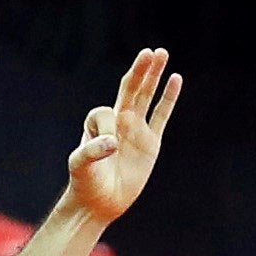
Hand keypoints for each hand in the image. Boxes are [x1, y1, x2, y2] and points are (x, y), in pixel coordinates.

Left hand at [63, 47, 181, 226]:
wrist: (98, 203)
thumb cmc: (85, 183)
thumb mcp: (80, 165)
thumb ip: (92, 151)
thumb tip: (114, 142)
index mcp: (99, 122)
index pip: (106, 111)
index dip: (106, 127)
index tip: (104, 148)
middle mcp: (119, 121)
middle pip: (130, 89)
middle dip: (140, 71)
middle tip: (150, 52)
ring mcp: (136, 129)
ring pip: (147, 96)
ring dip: (154, 76)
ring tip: (161, 53)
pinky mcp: (151, 143)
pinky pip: (161, 115)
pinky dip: (169, 98)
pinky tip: (176, 78)